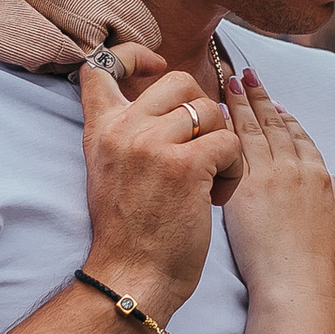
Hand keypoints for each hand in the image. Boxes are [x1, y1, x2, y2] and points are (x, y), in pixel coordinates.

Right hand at [78, 49, 239, 328]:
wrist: (132, 278)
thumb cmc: (130, 232)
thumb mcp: (108, 170)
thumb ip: (126, 132)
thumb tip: (165, 100)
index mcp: (101, 129)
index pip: (102, 65)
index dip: (133, 56)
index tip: (155, 70)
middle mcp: (123, 129)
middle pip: (179, 80)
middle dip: (204, 110)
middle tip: (201, 149)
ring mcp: (154, 144)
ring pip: (212, 111)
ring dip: (222, 146)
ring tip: (209, 182)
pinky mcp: (186, 165)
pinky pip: (229, 142)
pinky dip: (233, 170)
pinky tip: (216, 197)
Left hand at [222, 70, 334, 333]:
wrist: (295, 285)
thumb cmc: (317, 268)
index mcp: (320, 177)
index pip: (300, 137)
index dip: (286, 118)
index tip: (275, 104)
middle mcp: (296, 169)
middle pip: (274, 124)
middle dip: (259, 97)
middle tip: (246, 74)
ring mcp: (270, 176)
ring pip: (251, 128)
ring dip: (240, 101)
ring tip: (229, 81)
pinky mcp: (244, 187)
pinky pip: (231, 147)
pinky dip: (224, 126)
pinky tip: (214, 112)